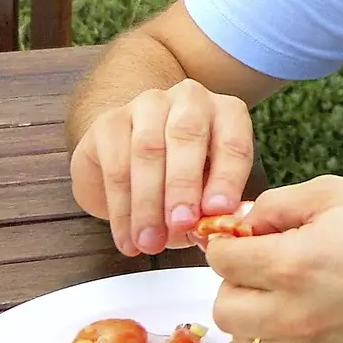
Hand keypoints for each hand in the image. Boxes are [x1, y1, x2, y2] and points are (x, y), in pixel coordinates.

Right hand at [68, 78, 254, 256]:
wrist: (132, 161)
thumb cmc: (184, 179)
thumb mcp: (207, 192)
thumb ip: (212, 210)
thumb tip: (210, 236)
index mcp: (226, 113)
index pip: (232, 141)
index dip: (227, 178)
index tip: (218, 211)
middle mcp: (189, 100)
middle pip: (186, 135)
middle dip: (183, 185)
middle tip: (180, 225)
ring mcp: (147, 104)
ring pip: (147, 149)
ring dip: (148, 203)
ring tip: (149, 243)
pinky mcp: (109, 122)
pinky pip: (115, 165)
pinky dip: (121, 209)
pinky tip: (127, 239)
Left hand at [204, 175, 342, 342]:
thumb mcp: (341, 193)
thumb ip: (281, 204)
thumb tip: (245, 222)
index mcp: (291, 263)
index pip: (221, 259)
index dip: (228, 241)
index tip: (246, 236)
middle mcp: (292, 313)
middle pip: (222, 307)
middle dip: (234, 281)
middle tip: (262, 263)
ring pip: (246, 338)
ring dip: (253, 313)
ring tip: (286, 290)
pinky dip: (281, 334)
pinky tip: (312, 310)